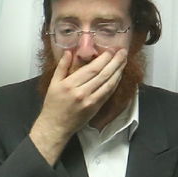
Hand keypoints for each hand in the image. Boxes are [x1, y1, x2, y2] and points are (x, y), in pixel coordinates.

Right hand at [28, 47, 126, 162]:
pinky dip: (115, 84)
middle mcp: (82, 92)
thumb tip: (69, 51)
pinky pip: (107, 94)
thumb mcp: (53, 83)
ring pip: (108, 84)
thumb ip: (62, 67)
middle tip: (123, 52)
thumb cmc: (53, 104)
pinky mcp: (95, 108)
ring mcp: (90, 102)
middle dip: (115, 62)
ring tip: (124, 61)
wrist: (56, 126)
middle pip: (102, 75)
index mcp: (70, 84)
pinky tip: (119, 75)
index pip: (91, 69)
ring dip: (118, 71)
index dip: (103, 59)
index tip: (111, 49)